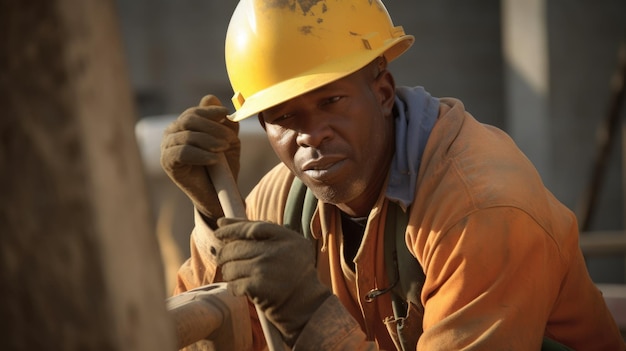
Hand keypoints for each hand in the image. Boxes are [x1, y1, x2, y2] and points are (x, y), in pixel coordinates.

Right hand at [160, 95, 240, 223]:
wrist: (219, 194)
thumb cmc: (223, 166)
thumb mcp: (228, 139)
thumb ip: (223, 120)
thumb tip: (210, 98)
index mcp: (184, 126)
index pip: (194, 112)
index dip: (210, 112)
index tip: (225, 114)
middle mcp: (171, 134)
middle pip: (189, 120)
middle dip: (212, 127)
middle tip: (229, 139)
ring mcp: (166, 148)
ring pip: (187, 135)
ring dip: (209, 141)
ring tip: (223, 149)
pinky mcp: (167, 163)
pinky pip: (183, 152)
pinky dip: (200, 154)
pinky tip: (214, 159)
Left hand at [215, 218, 331, 345]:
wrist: (305, 303)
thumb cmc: (293, 270)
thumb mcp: (289, 243)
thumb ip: (261, 229)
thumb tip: (221, 222)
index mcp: (286, 237)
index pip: (251, 227)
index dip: (231, 228)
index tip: (218, 231)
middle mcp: (276, 251)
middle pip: (235, 247)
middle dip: (224, 254)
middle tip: (222, 258)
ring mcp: (266, 269)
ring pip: (230, 267)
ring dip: (228, 272)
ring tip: (235, 275)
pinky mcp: (258, 287)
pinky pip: (233, 284)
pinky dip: (233, 287)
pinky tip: (241, 288)